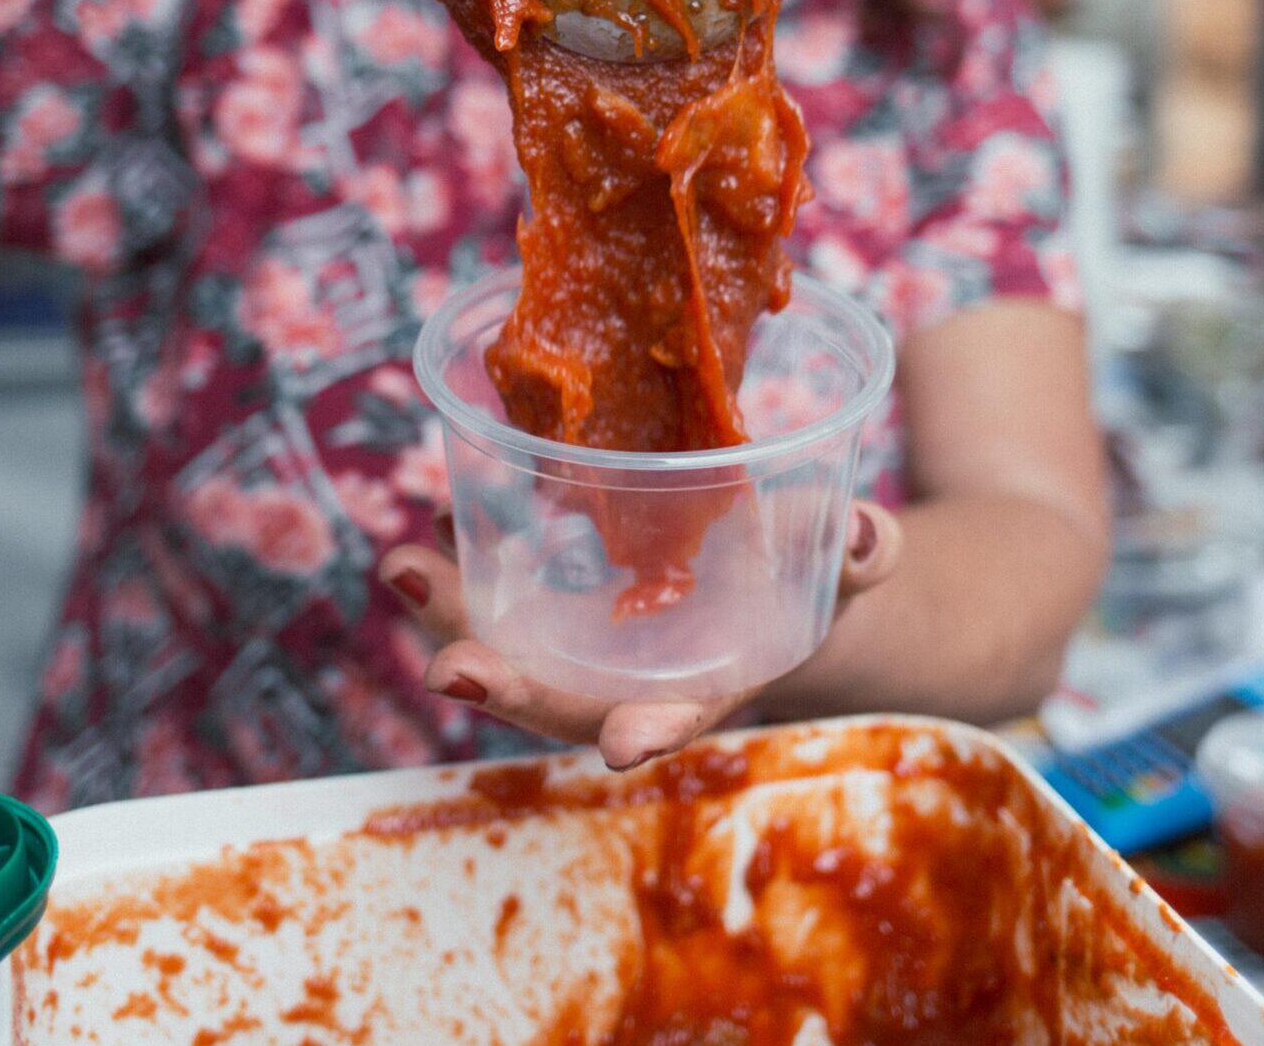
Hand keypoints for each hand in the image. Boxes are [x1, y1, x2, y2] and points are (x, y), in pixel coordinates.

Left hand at [379, 501, 901, 771]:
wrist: (772, 559)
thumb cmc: (815, 573)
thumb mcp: (849, 563)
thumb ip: (862, 552)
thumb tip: (862, 531)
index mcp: (707, 681)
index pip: (673, 716)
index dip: (647, 730)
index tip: (622, 743)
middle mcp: (631, 673)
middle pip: (559, 695)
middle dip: (505, 687)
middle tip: (448, 669)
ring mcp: (587, 633)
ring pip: (511, 642)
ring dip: (452, 617)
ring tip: (401, 568)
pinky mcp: (561, 586)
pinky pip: (503, 585)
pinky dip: (466, 561)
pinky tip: (436, 519)